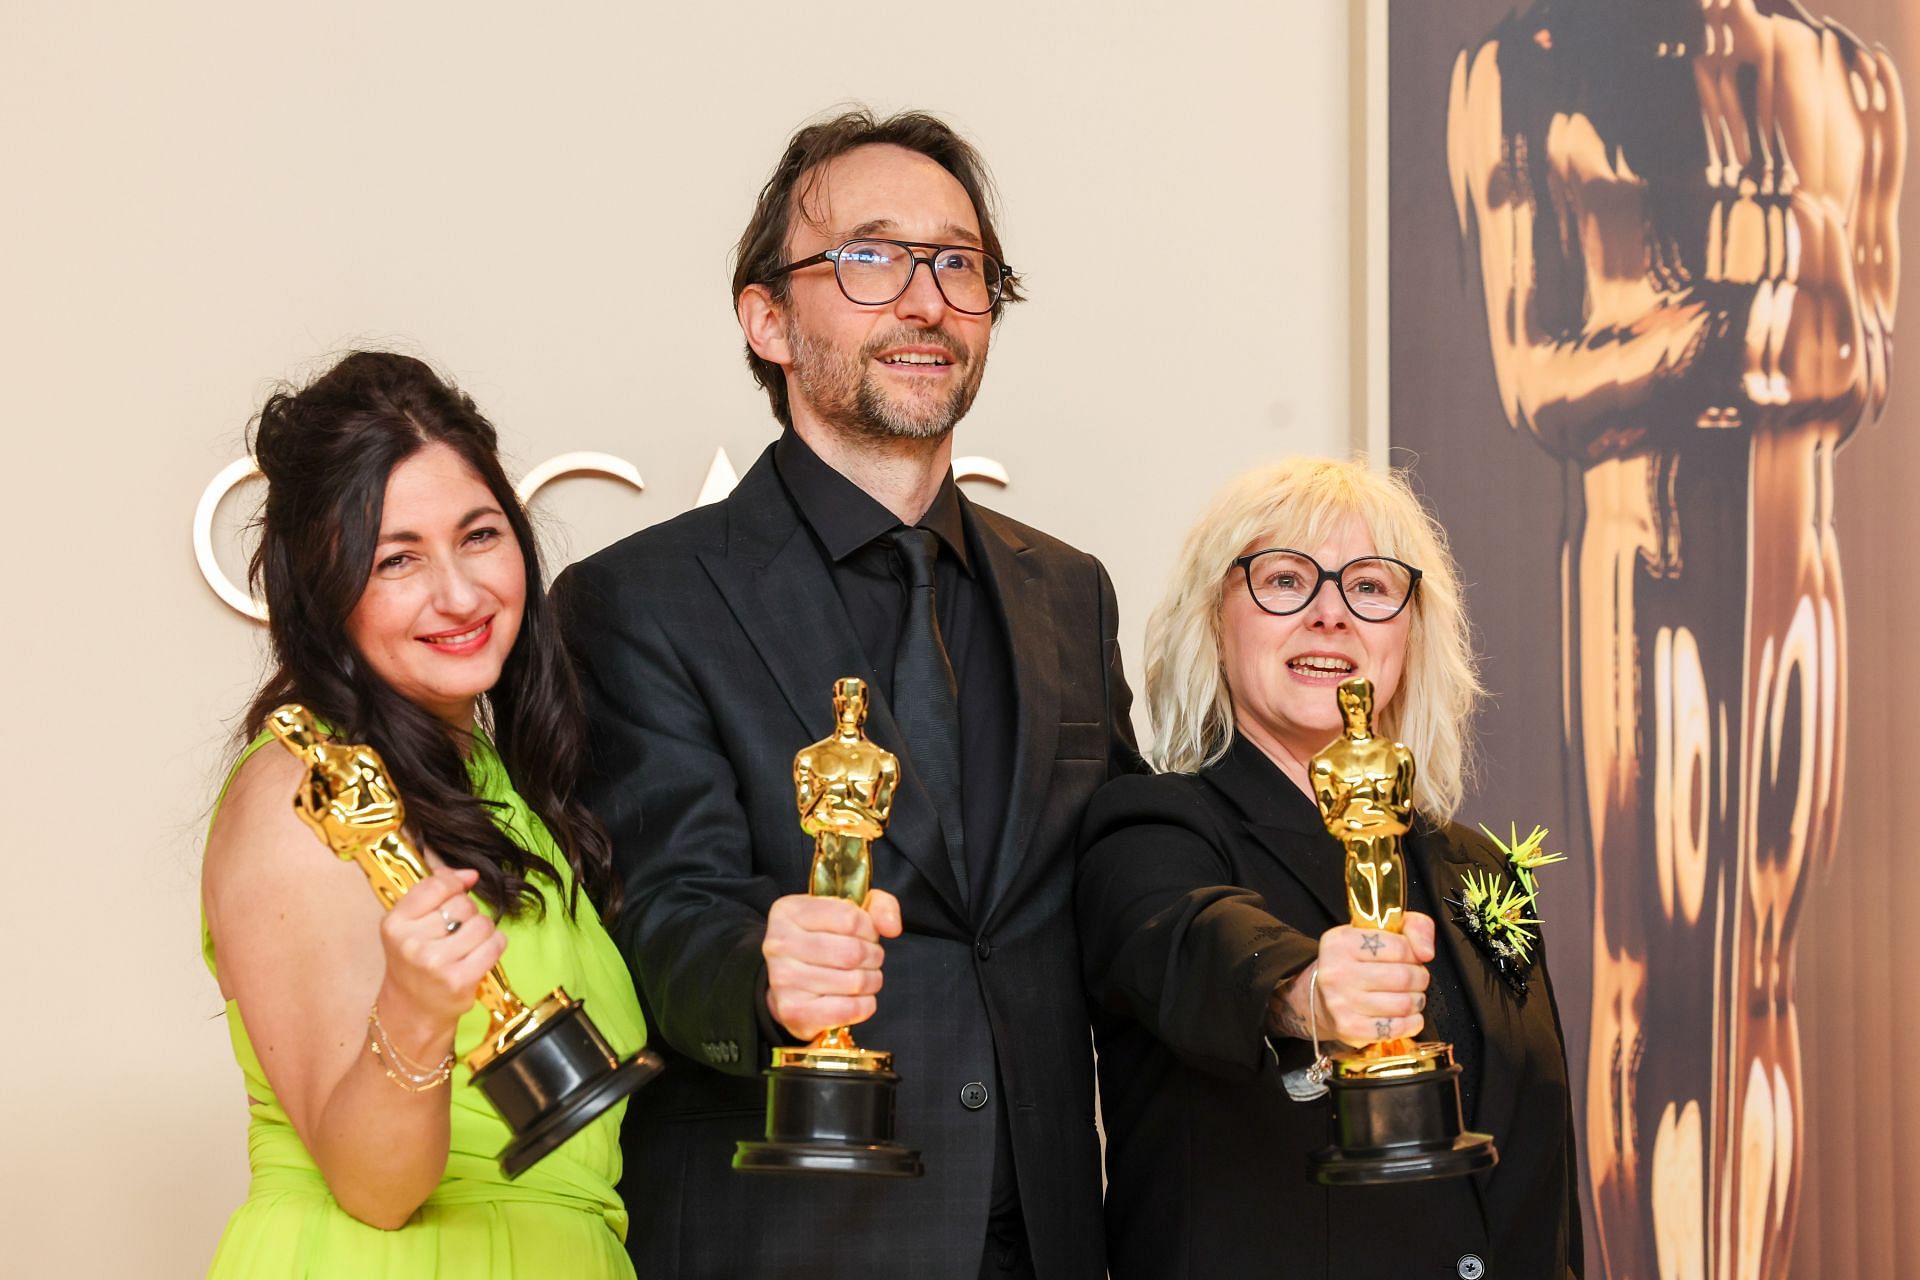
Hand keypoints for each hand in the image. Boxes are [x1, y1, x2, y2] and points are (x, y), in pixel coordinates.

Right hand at [376, 867, 507, 1035]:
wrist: (413, 1009)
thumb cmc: (415, 961)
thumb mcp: (409, 924)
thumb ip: (434, 892)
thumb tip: (470, 873)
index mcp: (395, 924)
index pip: (436, 885)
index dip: (455, 884)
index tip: (459, 890)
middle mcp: (411, 943)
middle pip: (463, 904)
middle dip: (467, 914)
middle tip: (455, 933)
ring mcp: (435, 963)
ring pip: (482, 923)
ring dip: (483, 931)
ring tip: (468, 945)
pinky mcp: (459, 980)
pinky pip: (495, 944)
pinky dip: (495, 945)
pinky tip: (481, 955)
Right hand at [762, 889, 902, 1041]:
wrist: (790, 983)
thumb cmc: (823, 941)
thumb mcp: (849, 911)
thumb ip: (879, 906)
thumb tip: (892, 927)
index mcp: (789, 911)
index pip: (850, 918)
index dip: (870, 928)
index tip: (866, 934)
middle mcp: (779, 944)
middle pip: (853, 952)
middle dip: (873, 956)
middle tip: (869, 959)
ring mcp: (783, 979)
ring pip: (855, 981)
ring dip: (871, 980)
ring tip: (862, 976)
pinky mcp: (793, 1011)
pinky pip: (849, 1009)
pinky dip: (865, 1004)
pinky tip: (856, 997)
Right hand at [1269, 912, 1435, 1046]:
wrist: (1321, 997)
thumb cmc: (1356, 962)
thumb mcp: (1377, 932)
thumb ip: (1413, 926)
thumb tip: (1426, 951)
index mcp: (1341, 942)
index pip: (1400, 947)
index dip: (1414, 953)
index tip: (1410, 957)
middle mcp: (1336, 971)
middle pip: (1404, 977)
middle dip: (1420, 978)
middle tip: (1414, 978)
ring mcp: (1341, 1002)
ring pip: (1405, 1004)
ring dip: (1417, 1000)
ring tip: (1409, 996)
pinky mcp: (1350, 1028)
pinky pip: (1398, 1028)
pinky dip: (1411, 1022)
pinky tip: (1404, 1015)